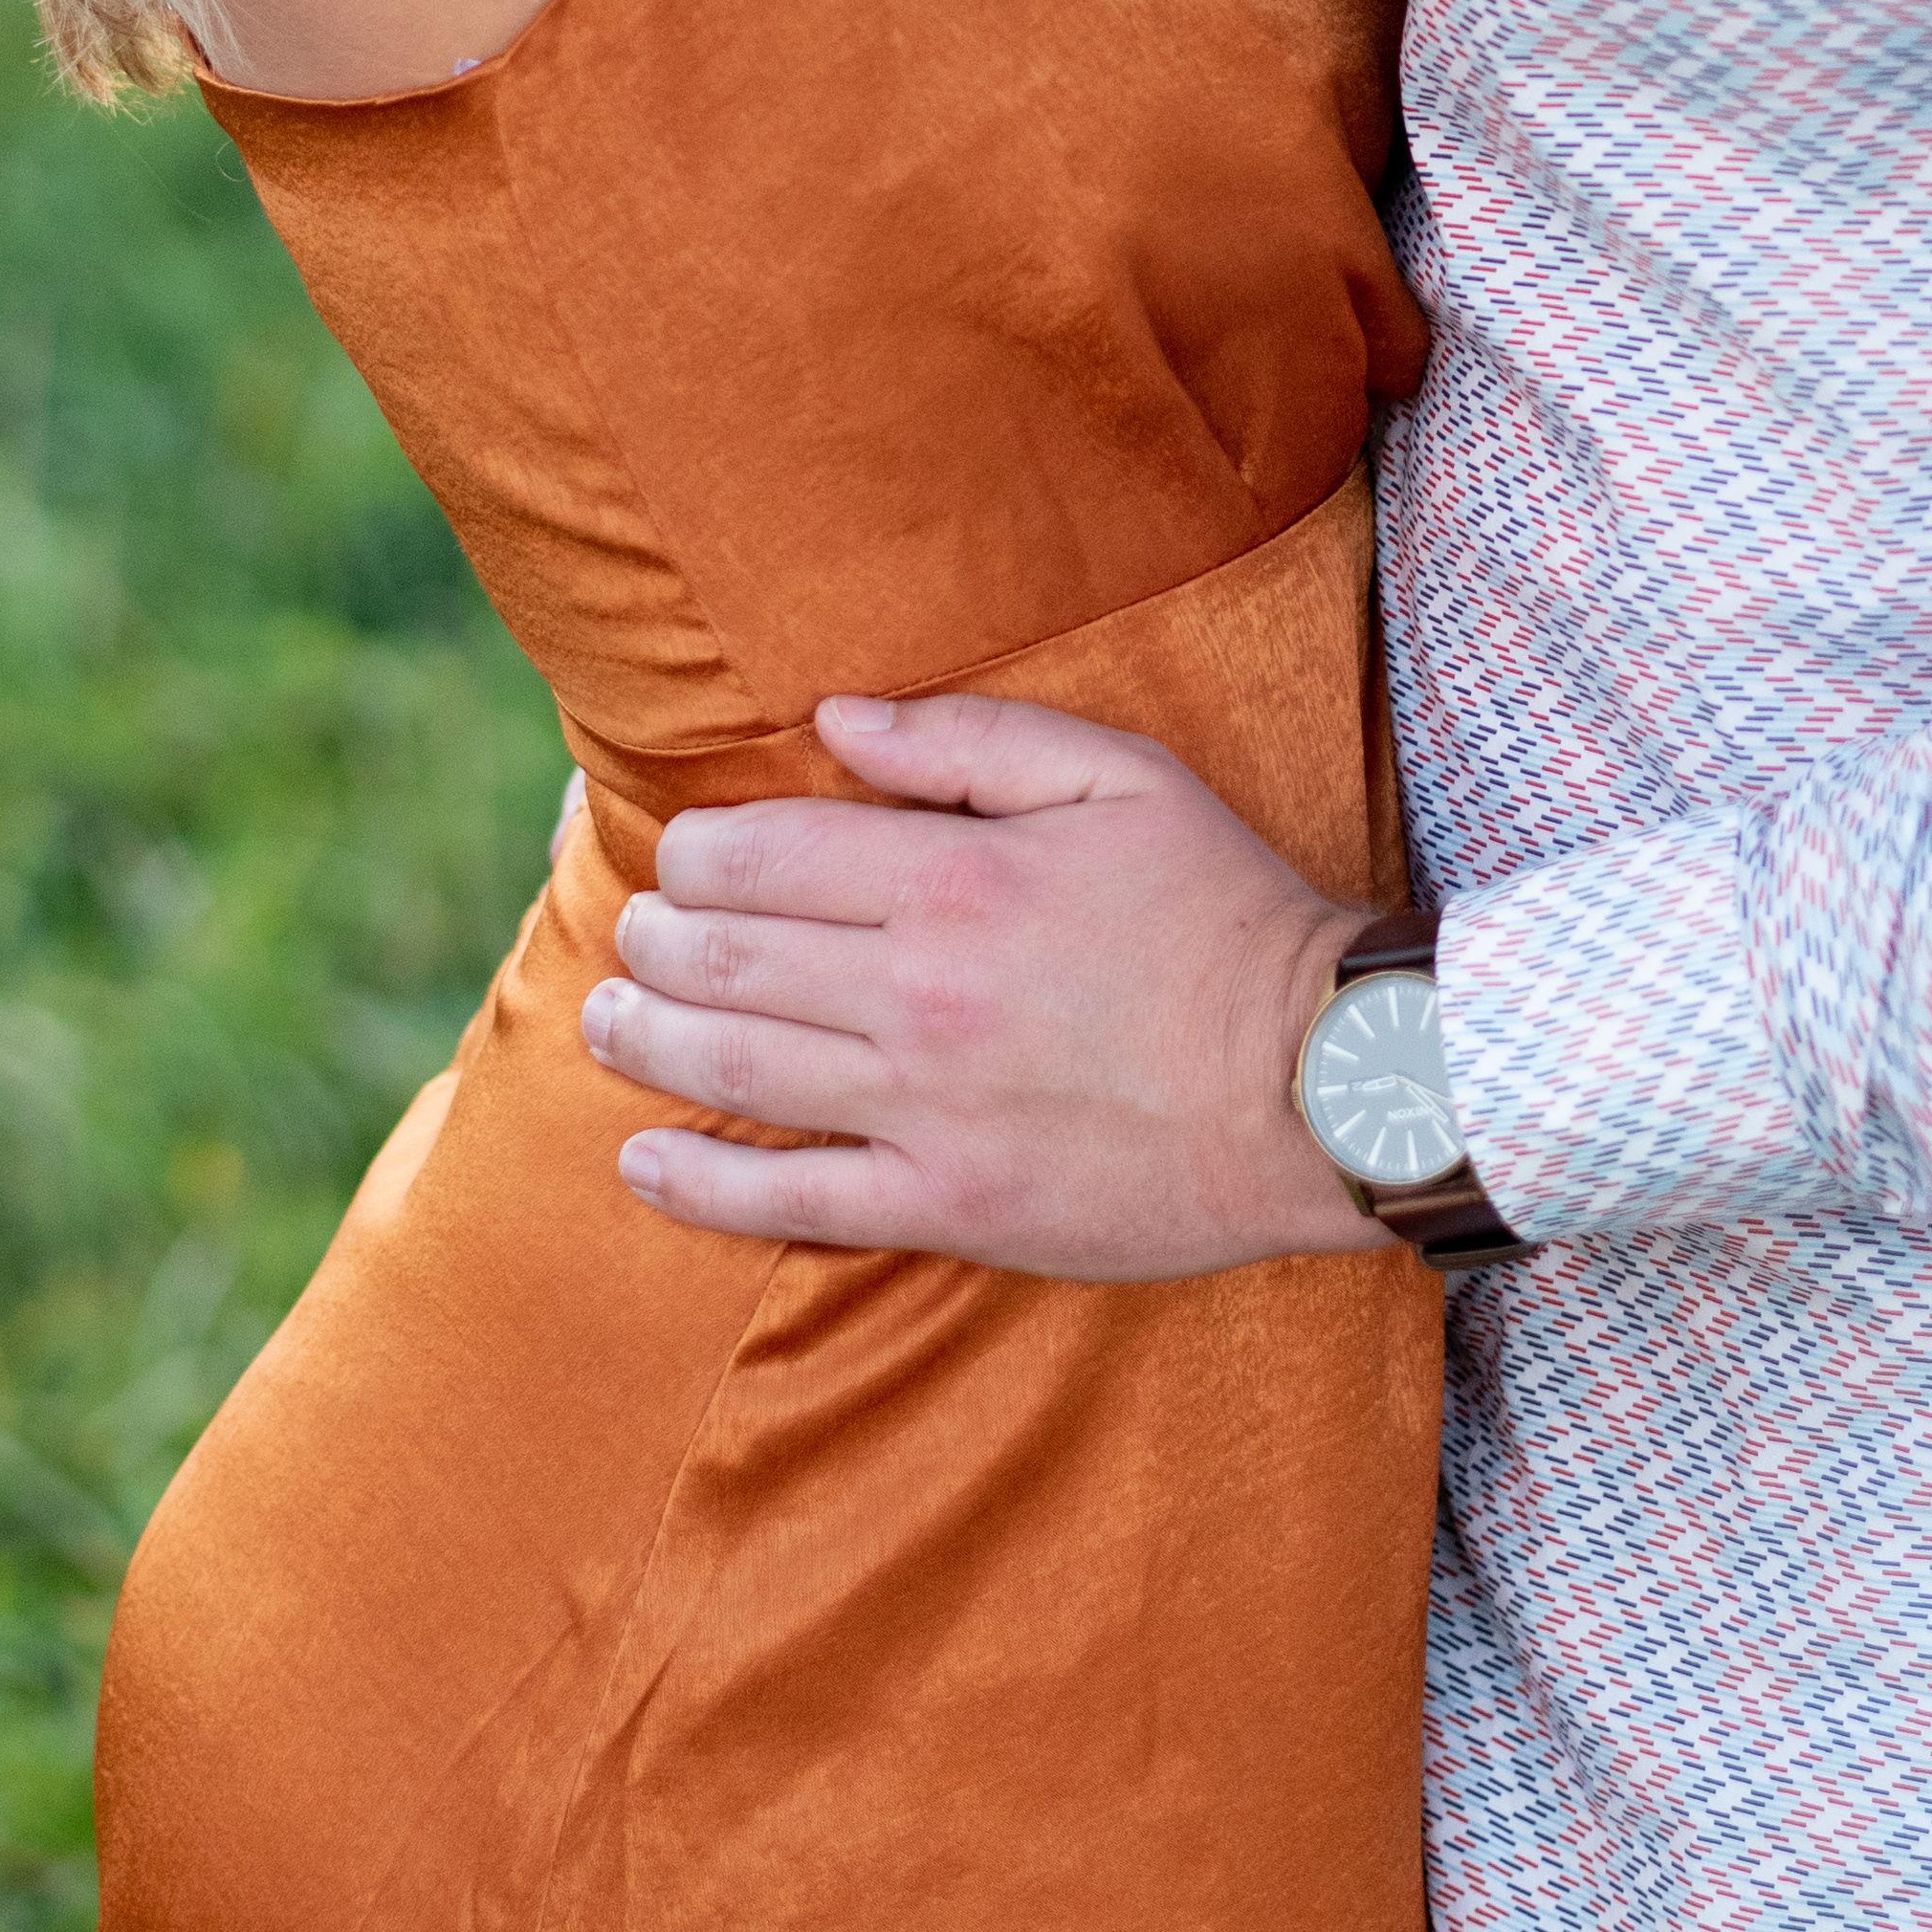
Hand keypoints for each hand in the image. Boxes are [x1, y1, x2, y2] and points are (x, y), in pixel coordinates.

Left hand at [585, 692, 1384, 1276]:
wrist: (1324, 1083)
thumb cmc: (1227, 914)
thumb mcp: (1122, 778)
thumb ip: (970, 737)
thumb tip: (834, 722)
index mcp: (957, 877)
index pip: (762, 855)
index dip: (697, 851)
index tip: (686, 854)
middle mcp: (920, 992)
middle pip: (723, 960)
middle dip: (656, 939)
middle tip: (641, 932)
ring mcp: (926, 1110)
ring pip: (728, 1074)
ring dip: (642, 1041)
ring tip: (607, 1020)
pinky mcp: (947, 1209)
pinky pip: (787, 1204)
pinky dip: (694, 1187)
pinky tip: (642, 1161)